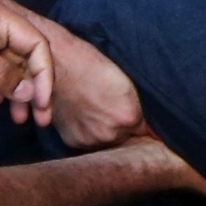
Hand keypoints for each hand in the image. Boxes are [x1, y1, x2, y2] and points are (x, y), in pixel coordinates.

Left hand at [0, 0, 53, 123]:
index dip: (44, 74)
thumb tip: (31, 93)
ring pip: (14, 67)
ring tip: (20, 120)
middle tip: (40, 119)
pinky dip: (3, 90)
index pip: (35, 43)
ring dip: (20, 93)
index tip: (41, 104)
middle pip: (28, 56)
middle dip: (36, 87)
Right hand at [40, 17, 147, 148]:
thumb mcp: (126, 81)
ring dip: (104, 132)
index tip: (133, 117)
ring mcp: (90, 139)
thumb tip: (147, 125)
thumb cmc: (92, 63)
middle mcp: (111, 133)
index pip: (145, 132)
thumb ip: (138, 106)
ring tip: (95, 111)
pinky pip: (88, 142)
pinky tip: (83, 115)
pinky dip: (87, 132)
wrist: (58, 62)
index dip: (139, 123)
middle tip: (109, 109)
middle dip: (122, 128)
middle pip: (125, 139)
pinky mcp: (73, 140)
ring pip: (106, 142)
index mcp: (129, 117)